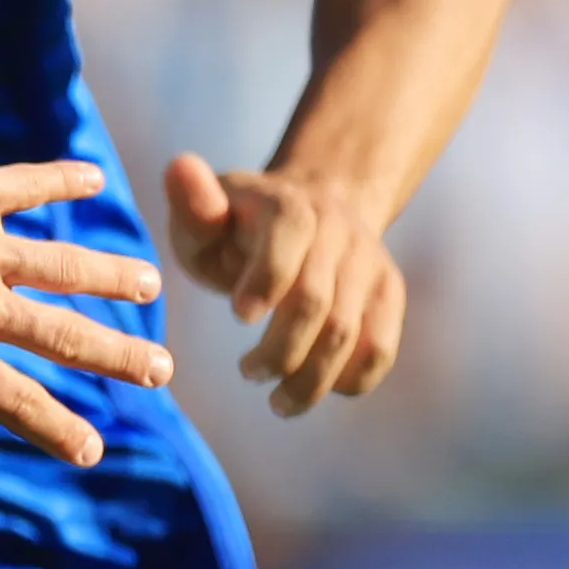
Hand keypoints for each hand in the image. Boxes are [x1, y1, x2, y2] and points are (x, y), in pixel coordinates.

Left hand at [0, 151, 172, 464]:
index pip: (19, 404)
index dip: (59, 431)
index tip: (94, 450)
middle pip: (64, 338)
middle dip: (118, 357)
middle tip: (163, 370)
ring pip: (64, 265)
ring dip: (111, 276)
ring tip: (152, 283)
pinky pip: (25, 185)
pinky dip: (61, 180)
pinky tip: (93, 180)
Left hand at [160, 152, 405, 412]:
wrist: (312, 212)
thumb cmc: (238, 225)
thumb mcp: (206, 214)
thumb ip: (194, 204)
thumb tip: (179, 166)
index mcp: (290, 207)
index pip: (288, 240)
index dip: (265, 281)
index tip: (237, 315)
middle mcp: (340, 233)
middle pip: (316, 302)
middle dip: (279, 349)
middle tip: (248, 372)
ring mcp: (371, 265)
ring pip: (351, 333)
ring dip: (312, 379)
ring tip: (278, 403)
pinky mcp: (389, 296)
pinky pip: (382, 347)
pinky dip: (353, 380)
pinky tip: (318, 390)